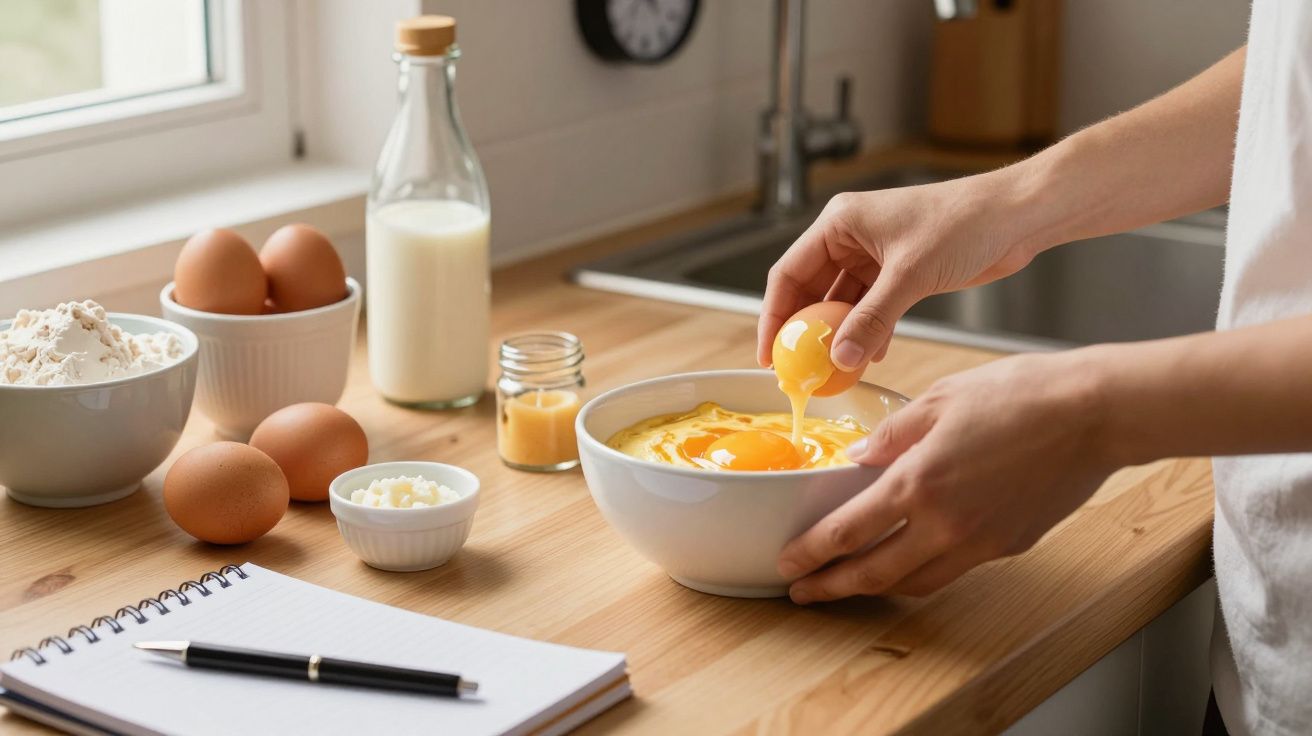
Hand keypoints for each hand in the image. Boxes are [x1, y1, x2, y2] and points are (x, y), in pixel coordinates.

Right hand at [756, 170, 1042, 370]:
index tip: (770, 354)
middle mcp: (851, 237)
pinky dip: (868, 331)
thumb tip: (840, 357)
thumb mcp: (910, 275)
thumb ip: (871, 319)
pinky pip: (871, 307)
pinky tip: (871, 355)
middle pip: (811, 290)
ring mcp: (875, 255)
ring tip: (834, 370)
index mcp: (840, 223)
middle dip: (806, 331)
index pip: (789, 273)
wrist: (1017, 216)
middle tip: (797, 369)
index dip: (774, 316)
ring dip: (839, 335)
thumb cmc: (964, 223)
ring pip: (842, 303)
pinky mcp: (899, 272)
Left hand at [777, 350, 1117, 602]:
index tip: (788, 564)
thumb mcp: (939, 399)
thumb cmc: (1021, 394)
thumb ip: (891, 435)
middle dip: (833, 588)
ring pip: (915, 581)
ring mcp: (980, 542)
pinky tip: (911, 556)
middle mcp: (946, 524)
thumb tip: (854, 459)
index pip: (848, 532)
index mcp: (919, 482)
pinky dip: (922, 569)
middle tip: (803, 592)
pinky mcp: (1008, 546)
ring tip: (850, 582)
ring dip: (877, 586)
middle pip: (875, 574)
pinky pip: (953, 568)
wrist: (1095, 414)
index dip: (812, 554)